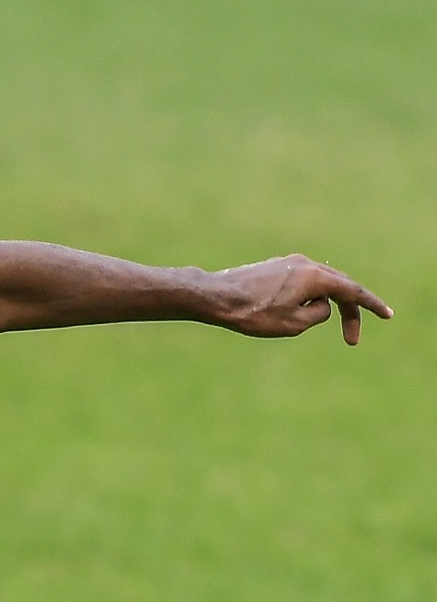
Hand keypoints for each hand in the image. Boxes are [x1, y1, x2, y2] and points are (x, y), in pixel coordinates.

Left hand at [207, 255, 391, 343]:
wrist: (215, 297)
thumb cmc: (251, 314)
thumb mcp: (293, 324)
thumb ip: (318, 314)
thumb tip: (322, 305)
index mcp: (316, 277)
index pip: (353, 292)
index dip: (372, 305)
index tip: (387, 316)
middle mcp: (307, 264)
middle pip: (340, 287)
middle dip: (349, 313)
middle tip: (351, 339)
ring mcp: (292, 263)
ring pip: (319, 286)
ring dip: (320, 308)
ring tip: (293, 324)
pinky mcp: (278, 267)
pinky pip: (301, 285)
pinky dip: (305, 300)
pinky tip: (280, 313)